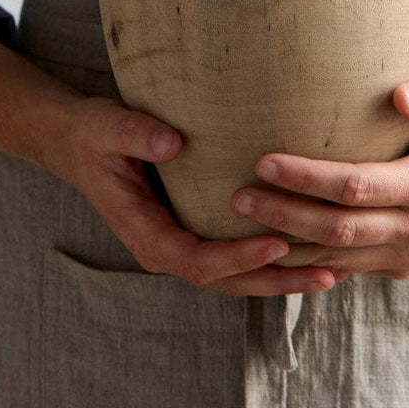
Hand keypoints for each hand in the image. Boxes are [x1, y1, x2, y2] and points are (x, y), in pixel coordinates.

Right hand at [48, 96, 338, 295]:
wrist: (79, 140)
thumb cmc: (95, 134)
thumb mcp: (108, 127)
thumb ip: (137, 134)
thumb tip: (174, 143)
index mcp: (146, 232)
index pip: (198, 259)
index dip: (239, 257)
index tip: (278, 242)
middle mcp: (166, 247)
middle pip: (226, 280)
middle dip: (275, 281)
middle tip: (325, 273)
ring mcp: (181, 242)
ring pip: (235, 276)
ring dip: (279, 278)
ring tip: (330, 272)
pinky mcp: (194, 229)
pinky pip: (234, 255)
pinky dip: (268, 260)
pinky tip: (306, 249)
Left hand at [228, 76, 408, 279]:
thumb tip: (400, 96)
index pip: (357, 186)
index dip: (308, 178)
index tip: (264, 160)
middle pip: (338, 230)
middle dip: (283, 216)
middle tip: (236, 197)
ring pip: (336, 259)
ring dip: (286, 246)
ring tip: (239, 226)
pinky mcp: (400, 264)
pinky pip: (346, 269)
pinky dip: (305, 263)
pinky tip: (268, 248)